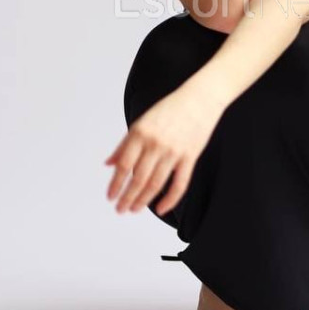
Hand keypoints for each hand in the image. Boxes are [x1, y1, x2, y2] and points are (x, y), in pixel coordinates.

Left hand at [104, 79, 226, 216]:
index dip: (115, 184)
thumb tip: (109, 163)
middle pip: (138, 178)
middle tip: (120, 209)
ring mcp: (173, 151)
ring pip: (155, 184)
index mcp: (140, 133)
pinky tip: (160, 208)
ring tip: (134, 209)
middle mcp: (155, 143)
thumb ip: (124, 145)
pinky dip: (170, 199)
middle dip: (127, 197)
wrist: (199, 99)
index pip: (123, 165)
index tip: (110, 197)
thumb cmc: (170, 109)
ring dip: (143, 200)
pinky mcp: (190, 157)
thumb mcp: (141, 122)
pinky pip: (179, 184)